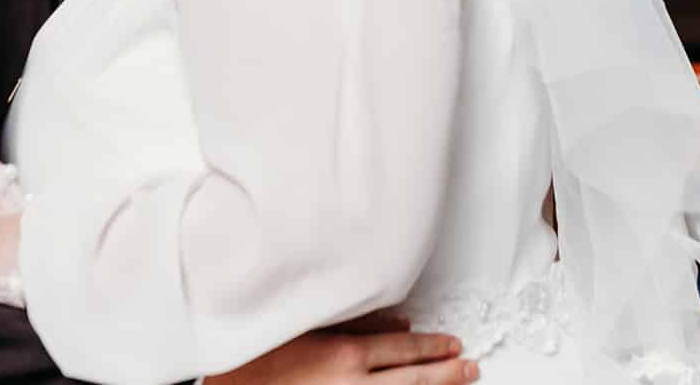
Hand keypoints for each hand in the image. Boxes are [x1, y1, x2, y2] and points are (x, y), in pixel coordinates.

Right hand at [211, 314, 476, 384]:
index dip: (433, 347)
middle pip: (414, 380)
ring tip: (463, 380)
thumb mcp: (310, 324)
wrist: (229, 384)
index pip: (404, 351)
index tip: (452, 343)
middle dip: (447, 373)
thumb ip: (357, 321)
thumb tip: (401, 323)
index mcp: (345, 355)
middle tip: (471, 365)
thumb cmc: (262, 351)